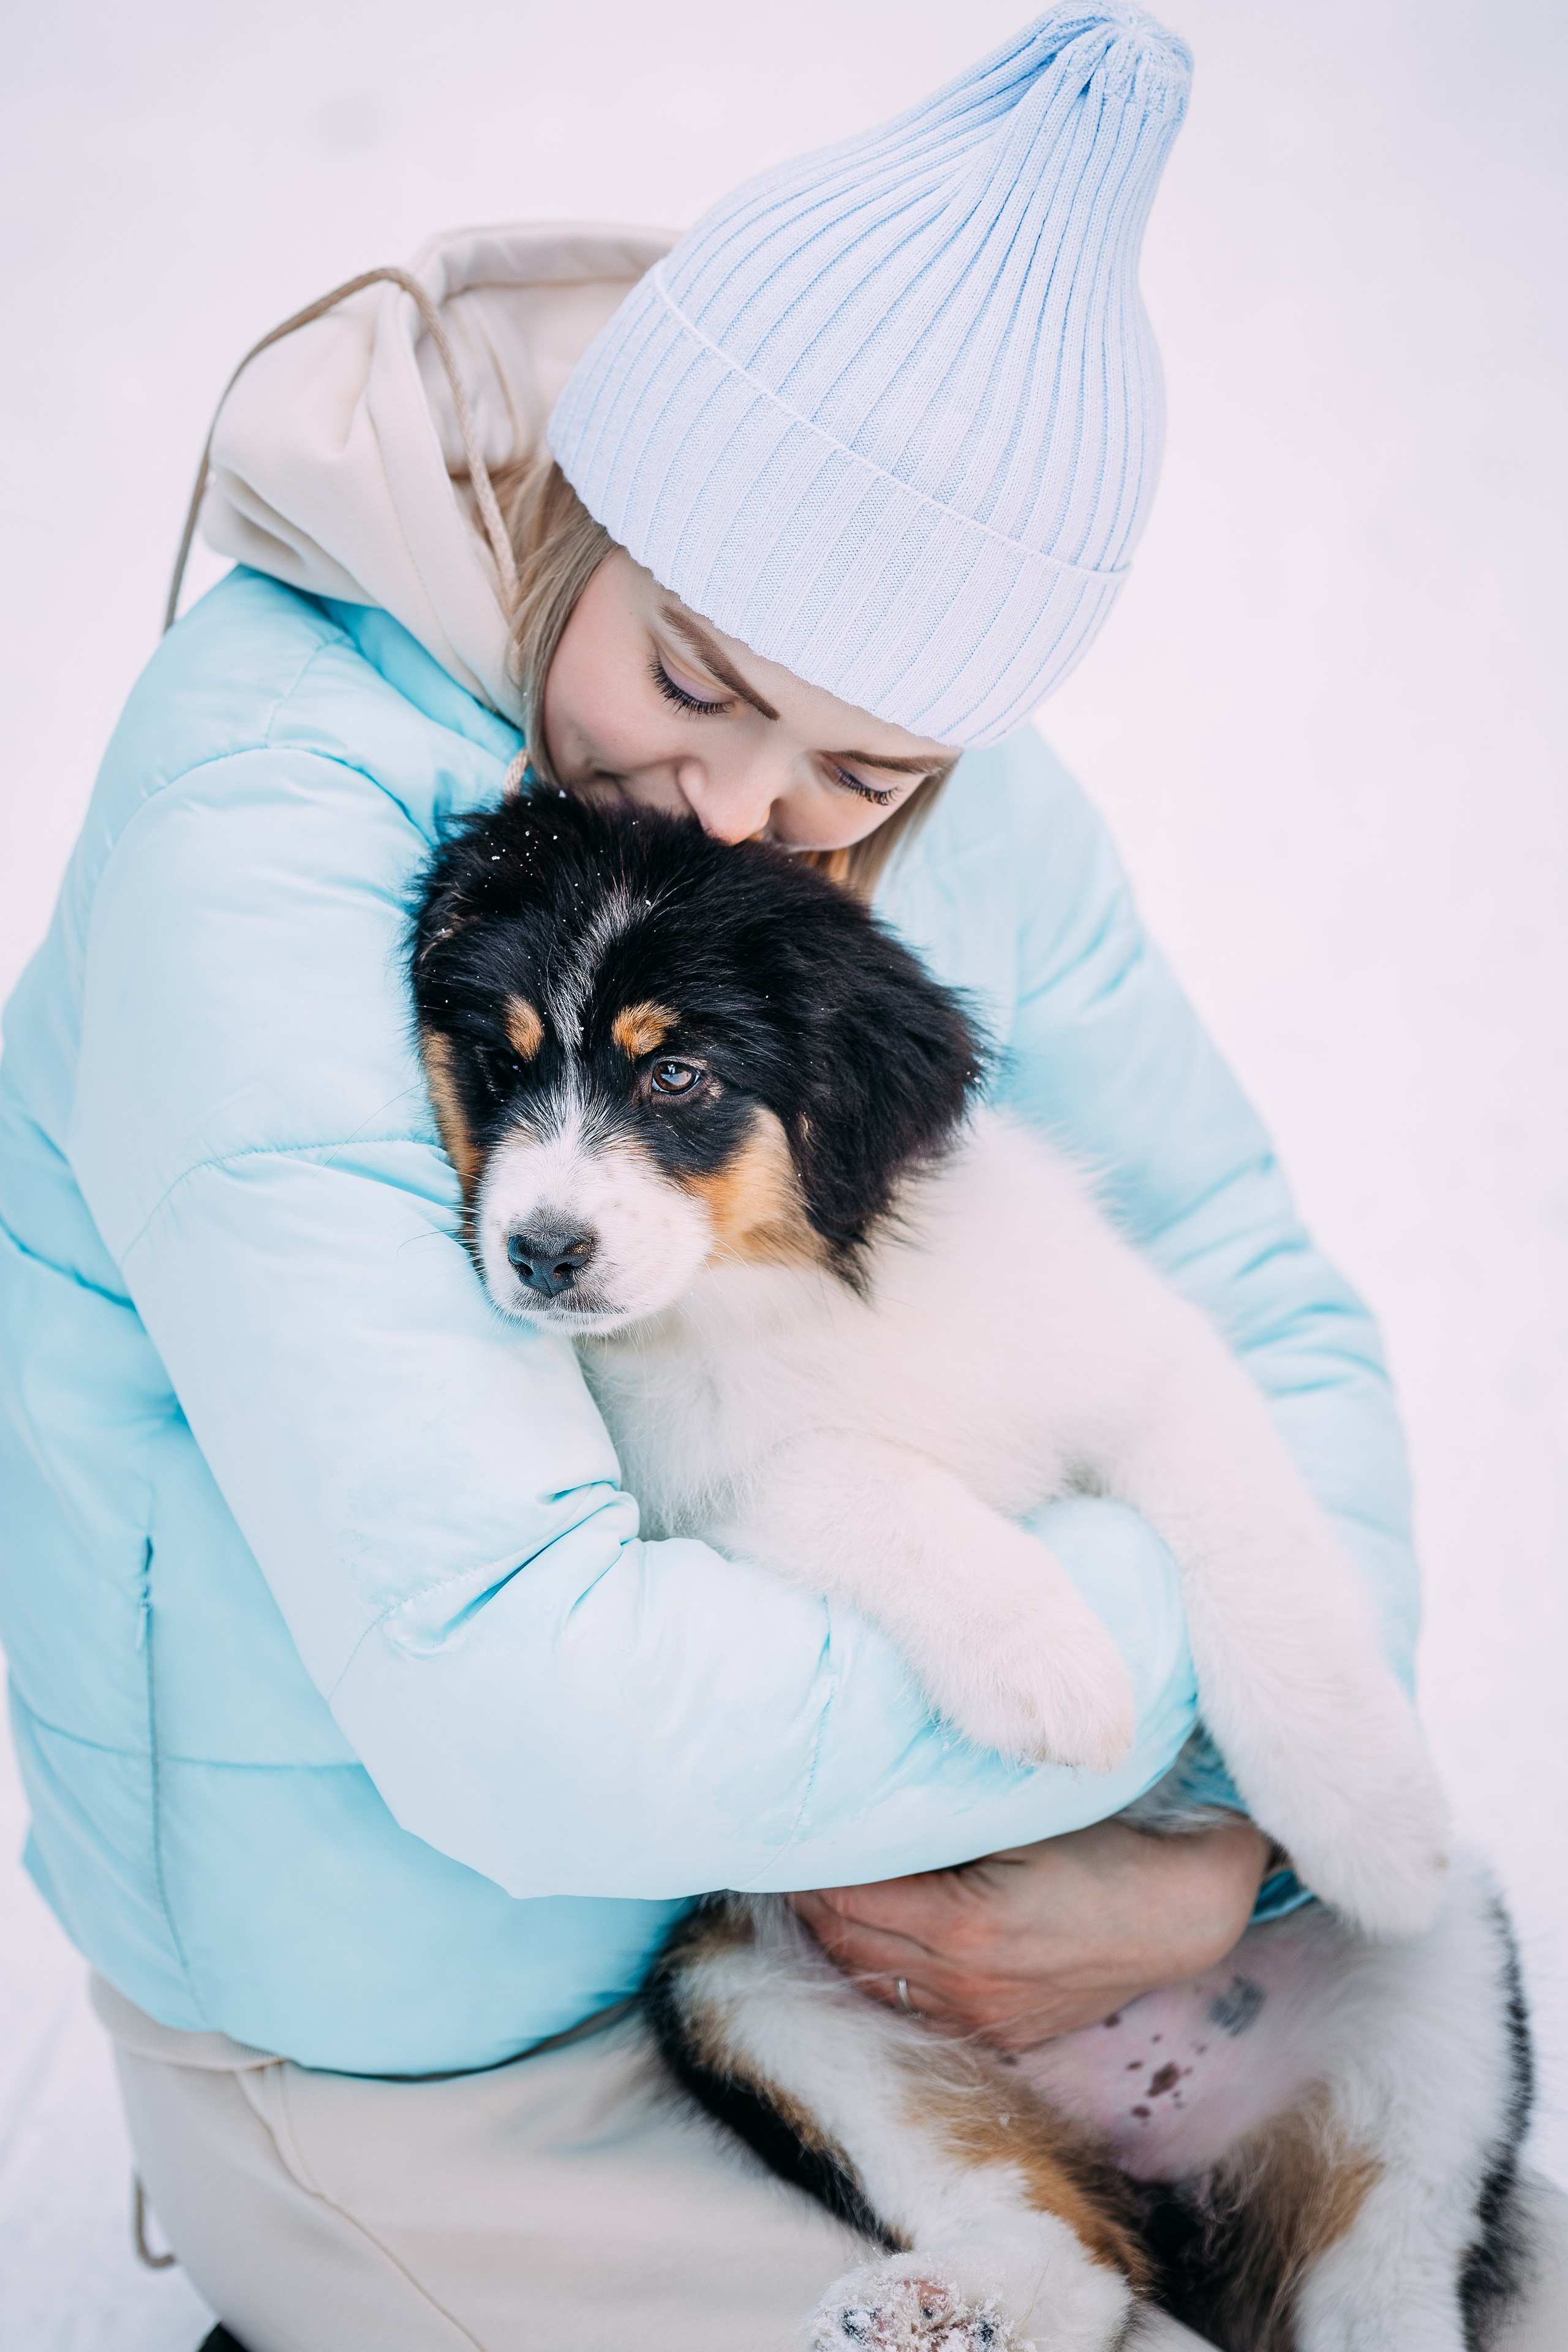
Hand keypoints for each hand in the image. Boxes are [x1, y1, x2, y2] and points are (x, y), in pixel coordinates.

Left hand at [790, 1814, 1270, 2048]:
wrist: (1184, 1907)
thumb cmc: (1107, 1841)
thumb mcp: (1018, 1817)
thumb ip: (943, 1816)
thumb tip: (871, 1795)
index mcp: (961, 1926)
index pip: (846, 1897)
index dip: (806, 1865)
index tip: (779, 1830)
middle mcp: (963, 1984)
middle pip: (847, 1941)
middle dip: (807, 1899)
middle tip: (780, 1854)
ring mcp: (983, 2016)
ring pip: (873, 1980)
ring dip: (835, 1937)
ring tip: (809, 1890)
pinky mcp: (1004, 2031)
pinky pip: (914, 2006)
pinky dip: (878, 1970)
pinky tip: (865, 1937)